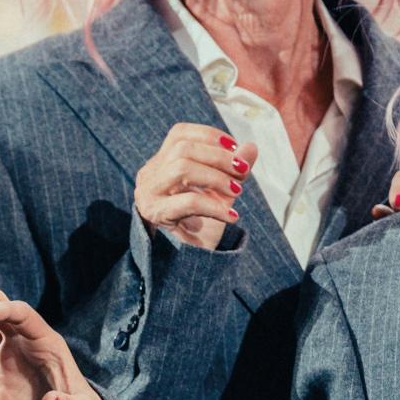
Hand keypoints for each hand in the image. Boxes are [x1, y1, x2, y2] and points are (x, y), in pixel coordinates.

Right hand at [133, 122, 253, 250]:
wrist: (185, 265)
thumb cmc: (200, 225)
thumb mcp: (221, 192)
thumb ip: (233, 170)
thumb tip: (251, 147)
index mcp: (160, 164)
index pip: (179, 134)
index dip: (209, 135)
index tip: (235, 148)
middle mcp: (149, 176)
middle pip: (182, 149)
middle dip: (219, 157)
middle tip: (242, 173)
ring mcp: (148, 194)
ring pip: (181, 168)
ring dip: (216, 177)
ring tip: (236, 192)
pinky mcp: (154, 215)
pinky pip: (187, 202)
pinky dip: (214, 206)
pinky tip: (231, 216)